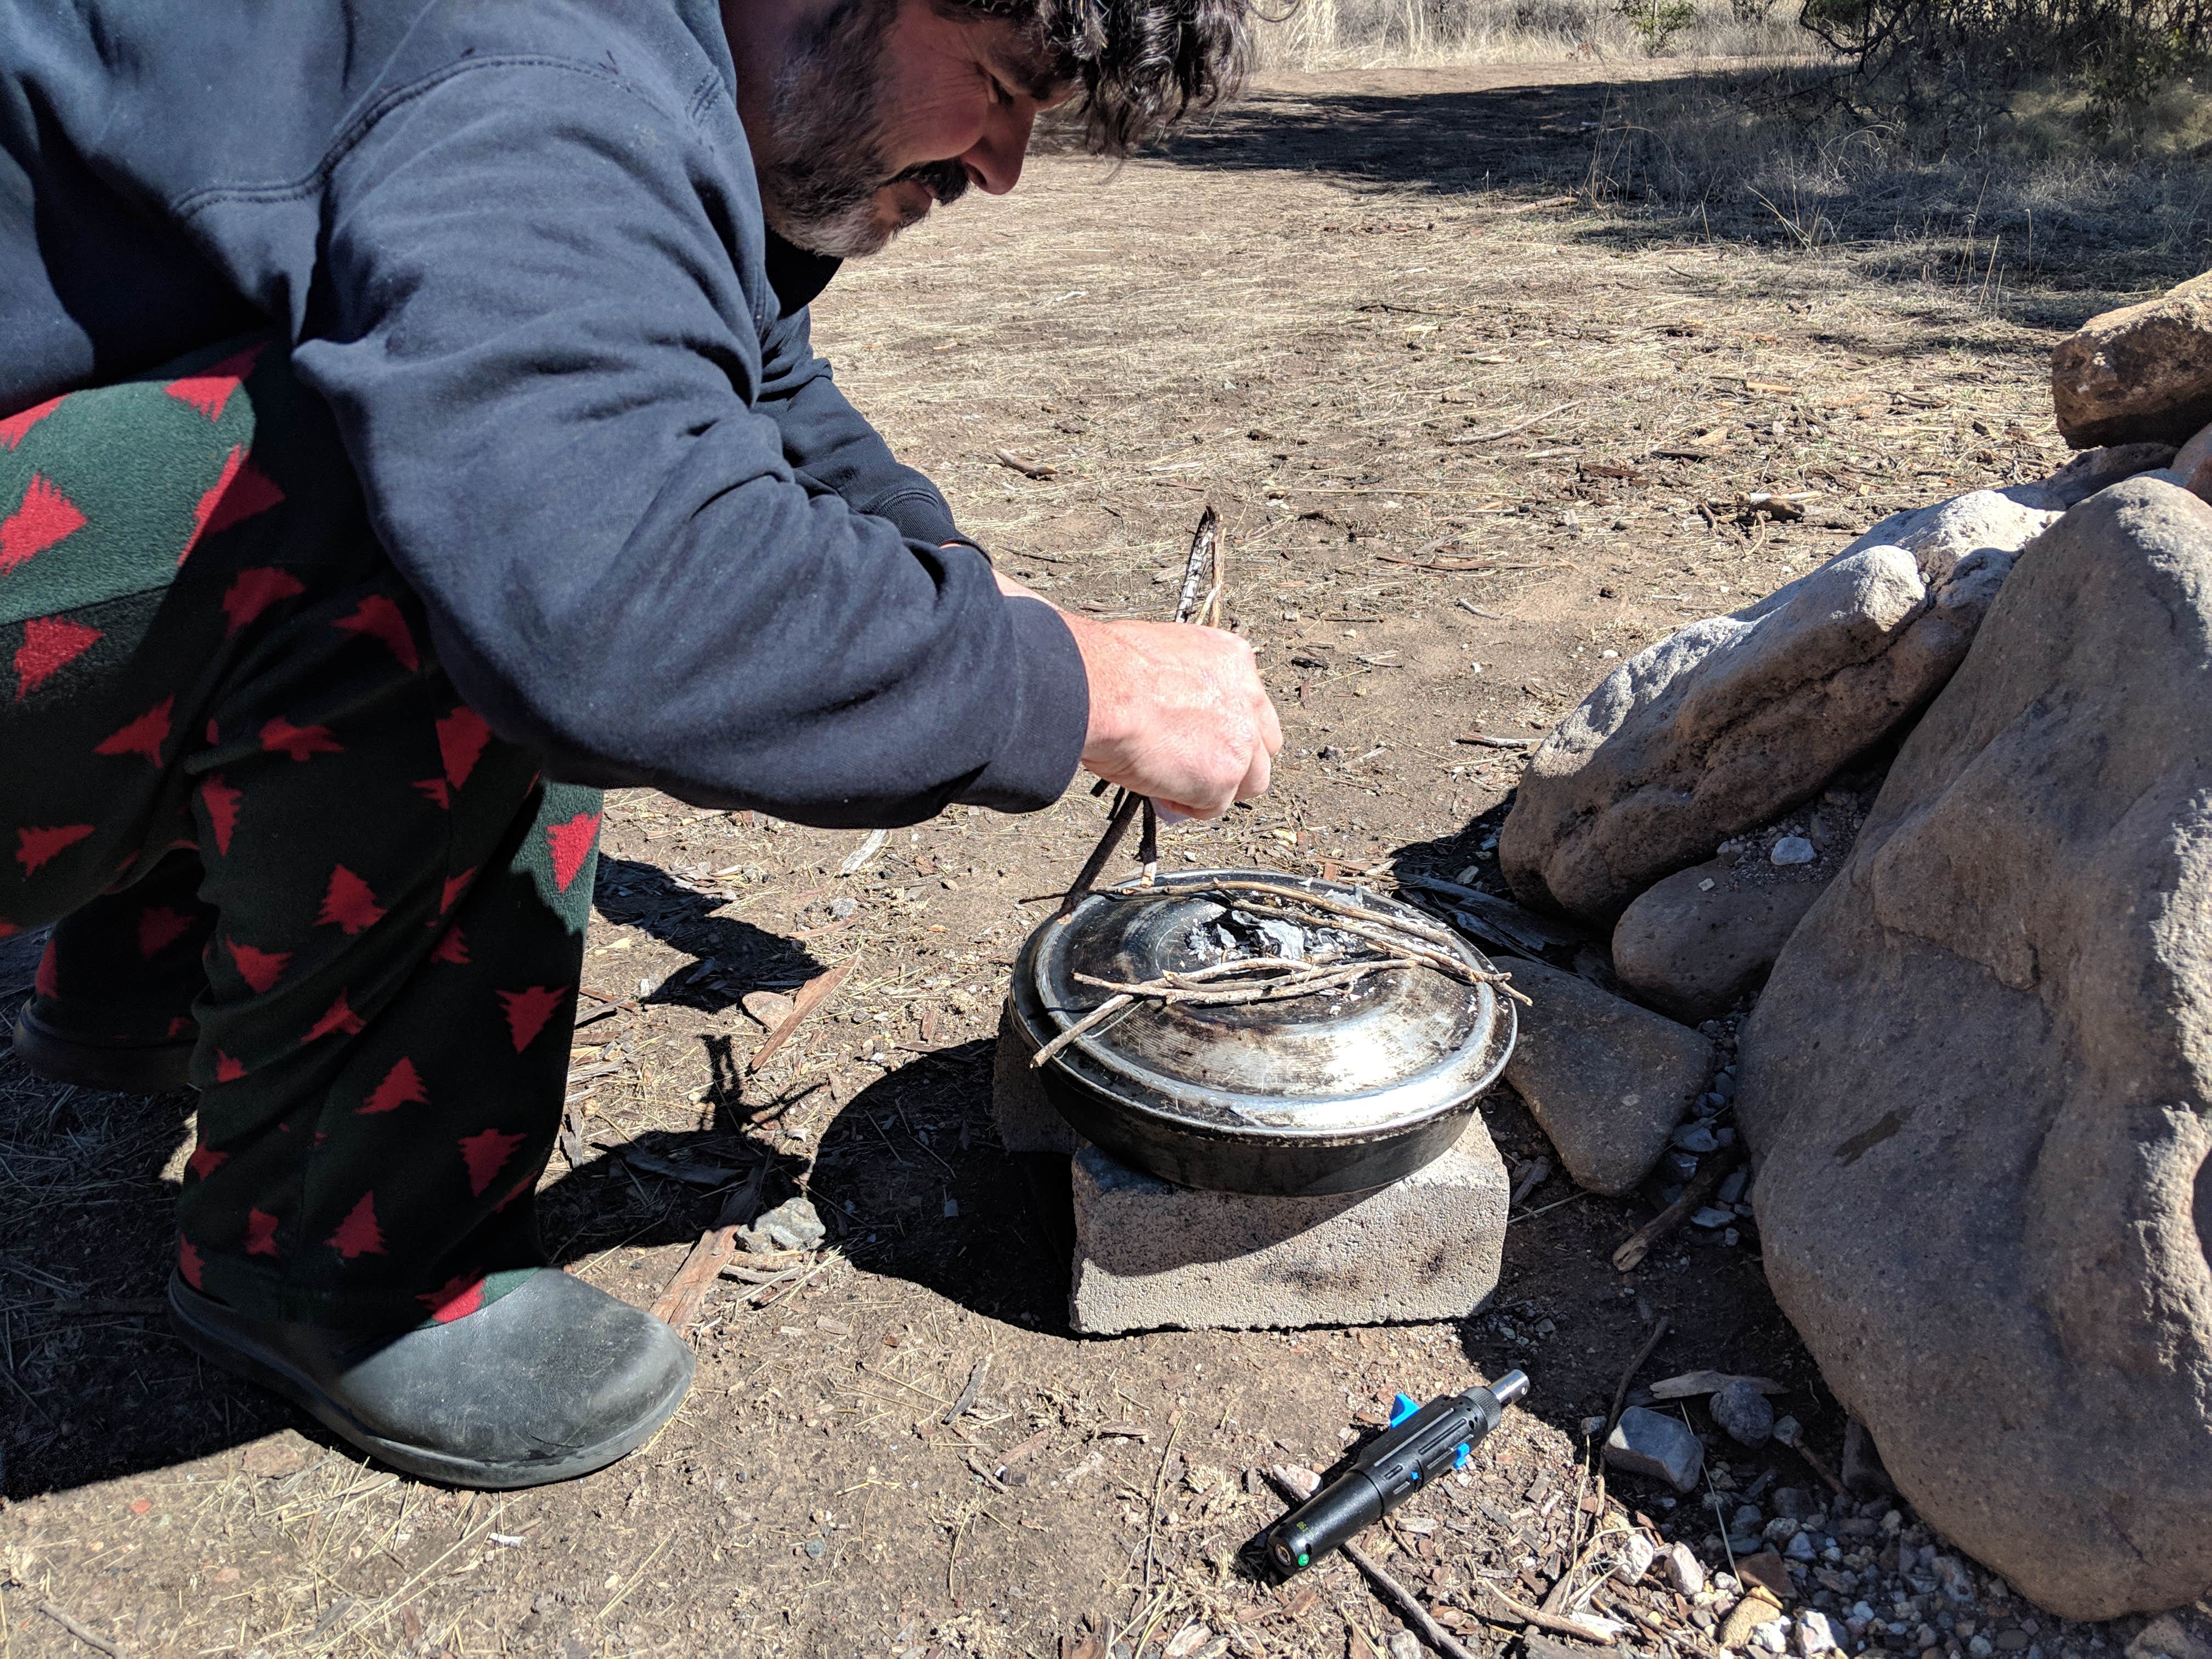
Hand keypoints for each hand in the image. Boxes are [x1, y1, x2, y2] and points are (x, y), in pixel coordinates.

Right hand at [995, 570, 1280, 817]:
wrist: (1099, 690)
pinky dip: (1187, 804)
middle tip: (1196, 768)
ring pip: (1250, 781)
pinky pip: (1212, 806)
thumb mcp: (1161, 658)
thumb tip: (1173, 714)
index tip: (1202, 738)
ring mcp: (1241, 740)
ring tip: (1177, 784)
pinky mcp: (1223, 777)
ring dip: (1216, 788)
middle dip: (1235, 762)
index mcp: (1231, 659)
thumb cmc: (1110, 670)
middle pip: (1262, 746)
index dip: (1225, 728)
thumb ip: (1184, 686)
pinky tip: (1160, 790)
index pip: (1249, 704)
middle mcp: (1247, 698)